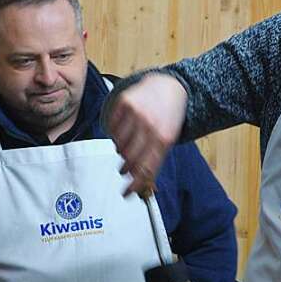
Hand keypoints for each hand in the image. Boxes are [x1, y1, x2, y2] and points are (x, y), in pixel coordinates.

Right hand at [106, 74, 187, 194]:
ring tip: (128, 144)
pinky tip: (124, 130)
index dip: (134, 184)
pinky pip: (111, 128)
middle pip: (130, 158)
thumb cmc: (168, 118)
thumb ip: (154, 162)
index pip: (146, 168)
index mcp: (164, 139)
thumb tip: (141, 188)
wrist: (169, 87)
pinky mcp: (125, 103)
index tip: (126, 194)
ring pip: (118, 144)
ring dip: (121, 149)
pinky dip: (115, 133)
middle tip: (124, 169)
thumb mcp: (168, 140)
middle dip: (126, 168)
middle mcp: (150, 126)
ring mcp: (136, 113)